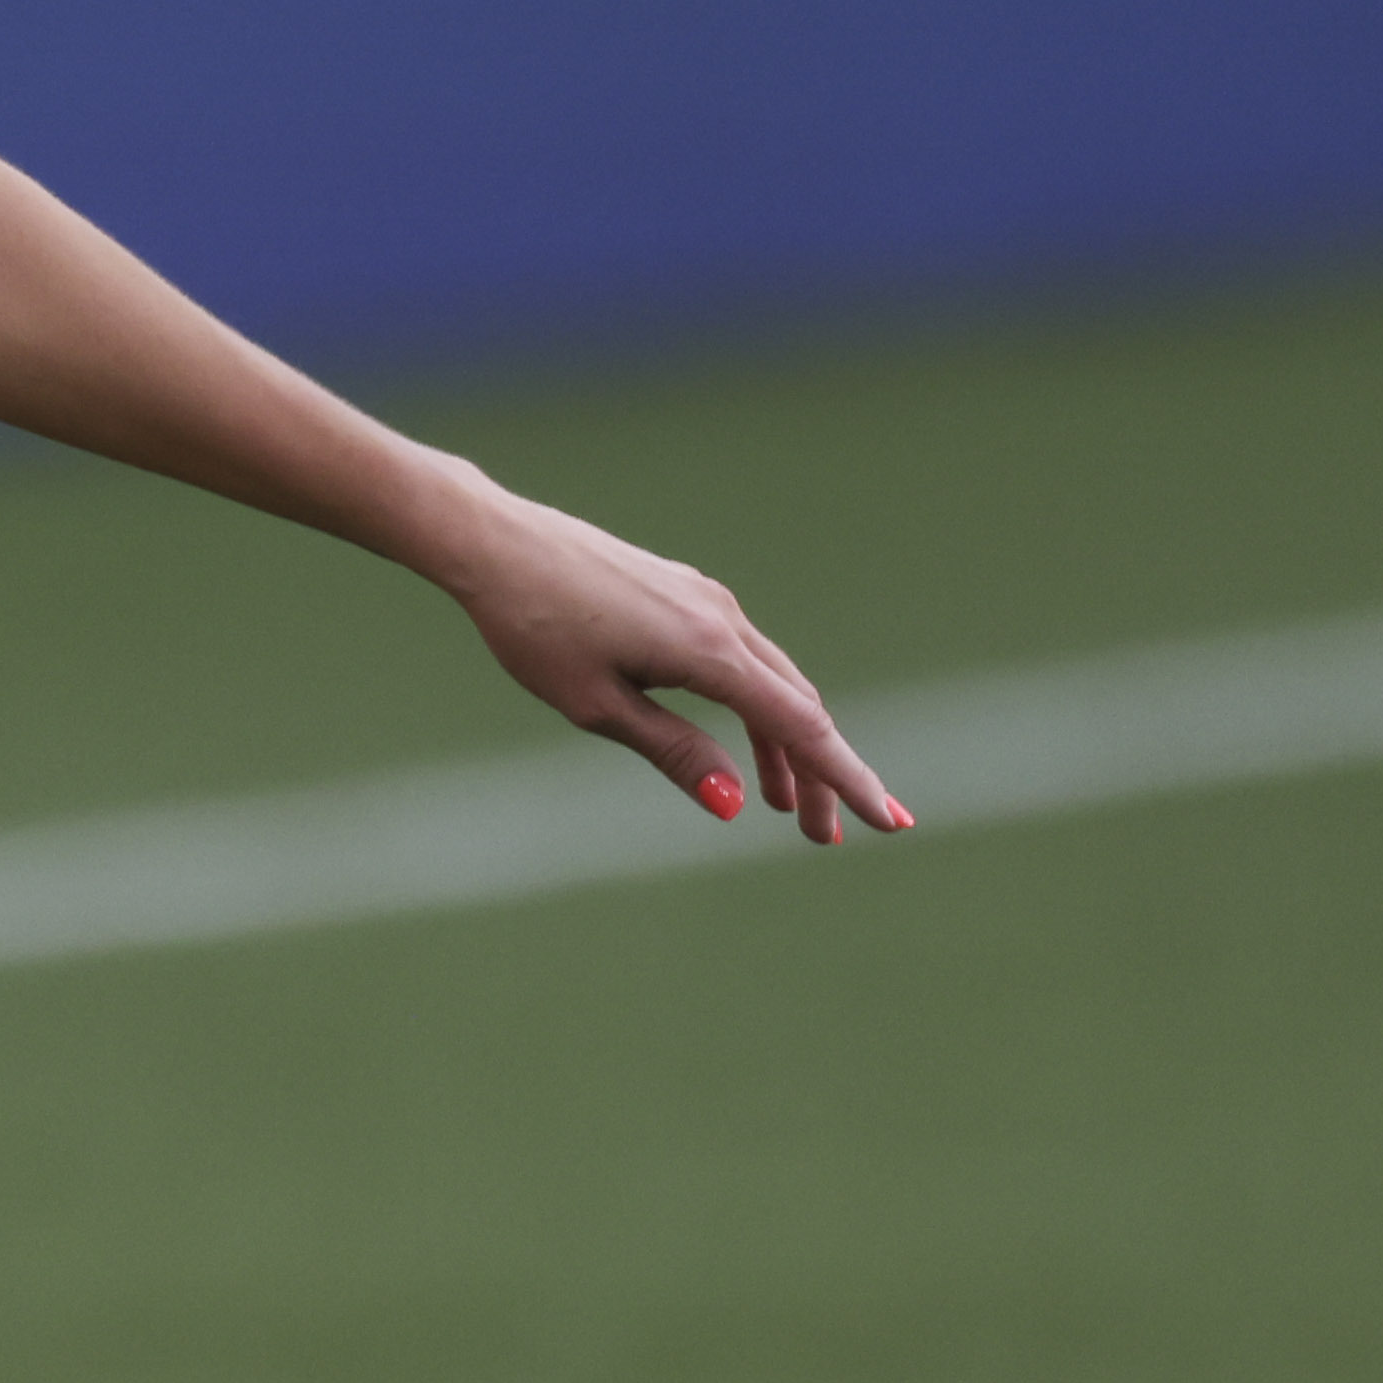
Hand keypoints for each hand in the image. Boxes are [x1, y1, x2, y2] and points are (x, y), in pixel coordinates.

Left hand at [435, 485, 910, 844]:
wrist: (497, 544)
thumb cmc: (534, 627)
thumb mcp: (597, 706)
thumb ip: (673, 751)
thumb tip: (734, 801)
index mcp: (709, 651)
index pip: (801, 726)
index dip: (847, 778)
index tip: (886, 821)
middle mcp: (723, 619)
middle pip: (797, 707)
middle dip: (820, 773)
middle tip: (827, 837)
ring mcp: (708, 601)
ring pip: (772, 682)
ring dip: (785, 745)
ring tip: (785, 807)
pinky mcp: (687, 594)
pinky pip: (743, 659)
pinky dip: (754, 708)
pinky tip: (743, 743)